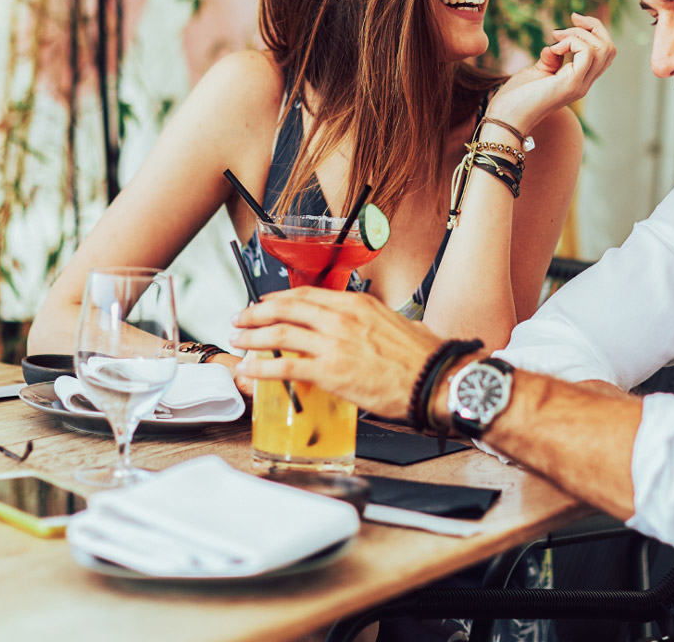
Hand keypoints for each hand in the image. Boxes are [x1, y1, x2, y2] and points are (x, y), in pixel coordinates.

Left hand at [229, 288, 442, 416]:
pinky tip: (251, 369)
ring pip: (281, 333)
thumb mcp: (395, 323)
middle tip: (241, 319)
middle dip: (257, 313)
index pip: (308, 294)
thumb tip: (364, 330)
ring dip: (253, 337)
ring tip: (238, 341)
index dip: (280, 298)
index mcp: (357, 303)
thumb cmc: (422, 356)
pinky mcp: (331, 372)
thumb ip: (372, 322)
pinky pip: (287, 366)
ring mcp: (334, 344)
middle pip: (287, 308)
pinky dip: (264, 367)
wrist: (434, 379)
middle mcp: (342, 318)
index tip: (266, 303)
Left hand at [487, 13, 615, 132]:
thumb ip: (550, 59)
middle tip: (572, 18)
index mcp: (579, 80)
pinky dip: (572, 42)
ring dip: (579, 34)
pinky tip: (553, 49)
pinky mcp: (570, 84)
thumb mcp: (537, 72)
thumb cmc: (516, 98)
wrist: (506, 118)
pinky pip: (587, 53)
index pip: (604, 53)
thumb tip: (555, 44)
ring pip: (603, 49)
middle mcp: (584, 84)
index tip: (572, 21)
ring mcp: (579, 85)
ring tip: (556, 37)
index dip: (594, 32)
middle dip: (594, 26)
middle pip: (609, 49)